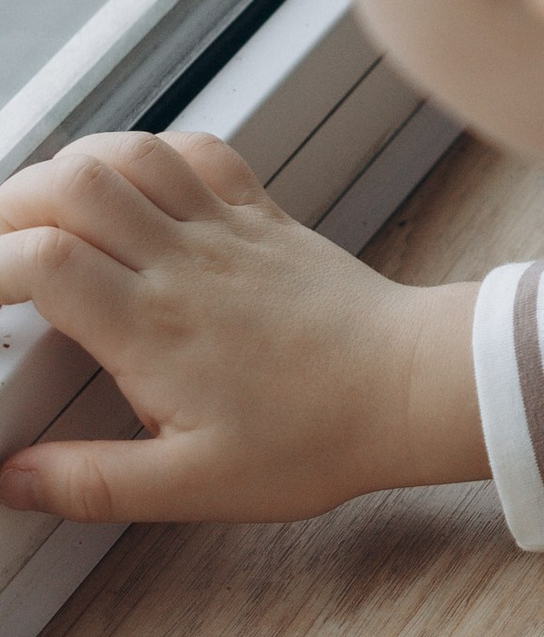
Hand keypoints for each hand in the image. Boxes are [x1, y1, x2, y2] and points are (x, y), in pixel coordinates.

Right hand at [0, 129, 486, 524]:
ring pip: (131, 153)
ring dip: (71, 165)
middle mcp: (183, 261)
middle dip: (11, 202)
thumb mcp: (193, 487)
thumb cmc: (314, 439)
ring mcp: (226, 227)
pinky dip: (149, 149)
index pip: (44, 262)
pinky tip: (131, 178)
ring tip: (41, 206)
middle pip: (73, 184)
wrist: (410, 388)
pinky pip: (198, 150)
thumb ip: (93, 483)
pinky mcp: (263, 213)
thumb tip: (12, 480)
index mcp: (154, 328)